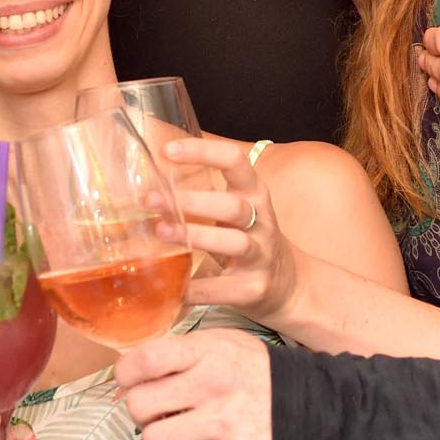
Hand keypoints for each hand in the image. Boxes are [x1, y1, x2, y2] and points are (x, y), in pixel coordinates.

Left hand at [116, 330, 272, 439]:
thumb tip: (131, 375)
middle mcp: (212, 383)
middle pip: (139, 405)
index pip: (144, 359)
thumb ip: (181, 354)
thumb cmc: (255, 372)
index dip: (126, 375)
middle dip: (143, 413)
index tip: (131, 382)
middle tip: (160, 413)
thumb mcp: (222, 344)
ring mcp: (224, 422)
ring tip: (182, 436)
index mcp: (207, 350)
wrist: (313, 404)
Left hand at [160, 137, 297, 322]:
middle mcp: (261, 221)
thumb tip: (150, 183)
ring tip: (161, 232)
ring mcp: (260, 255)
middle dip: (192, 201)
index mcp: (254, 194)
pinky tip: (169, 287)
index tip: (168, 151)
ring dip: (194, 236)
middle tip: (151, 199)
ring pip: (233, 242)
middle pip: (232, 206)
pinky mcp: (253, 288)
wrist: (288, 284)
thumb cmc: (249, 239)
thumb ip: (204, 195)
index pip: (235, 162)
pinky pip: (221, 288)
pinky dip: (193, 288)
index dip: (203, 152)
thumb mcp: (237, 209)